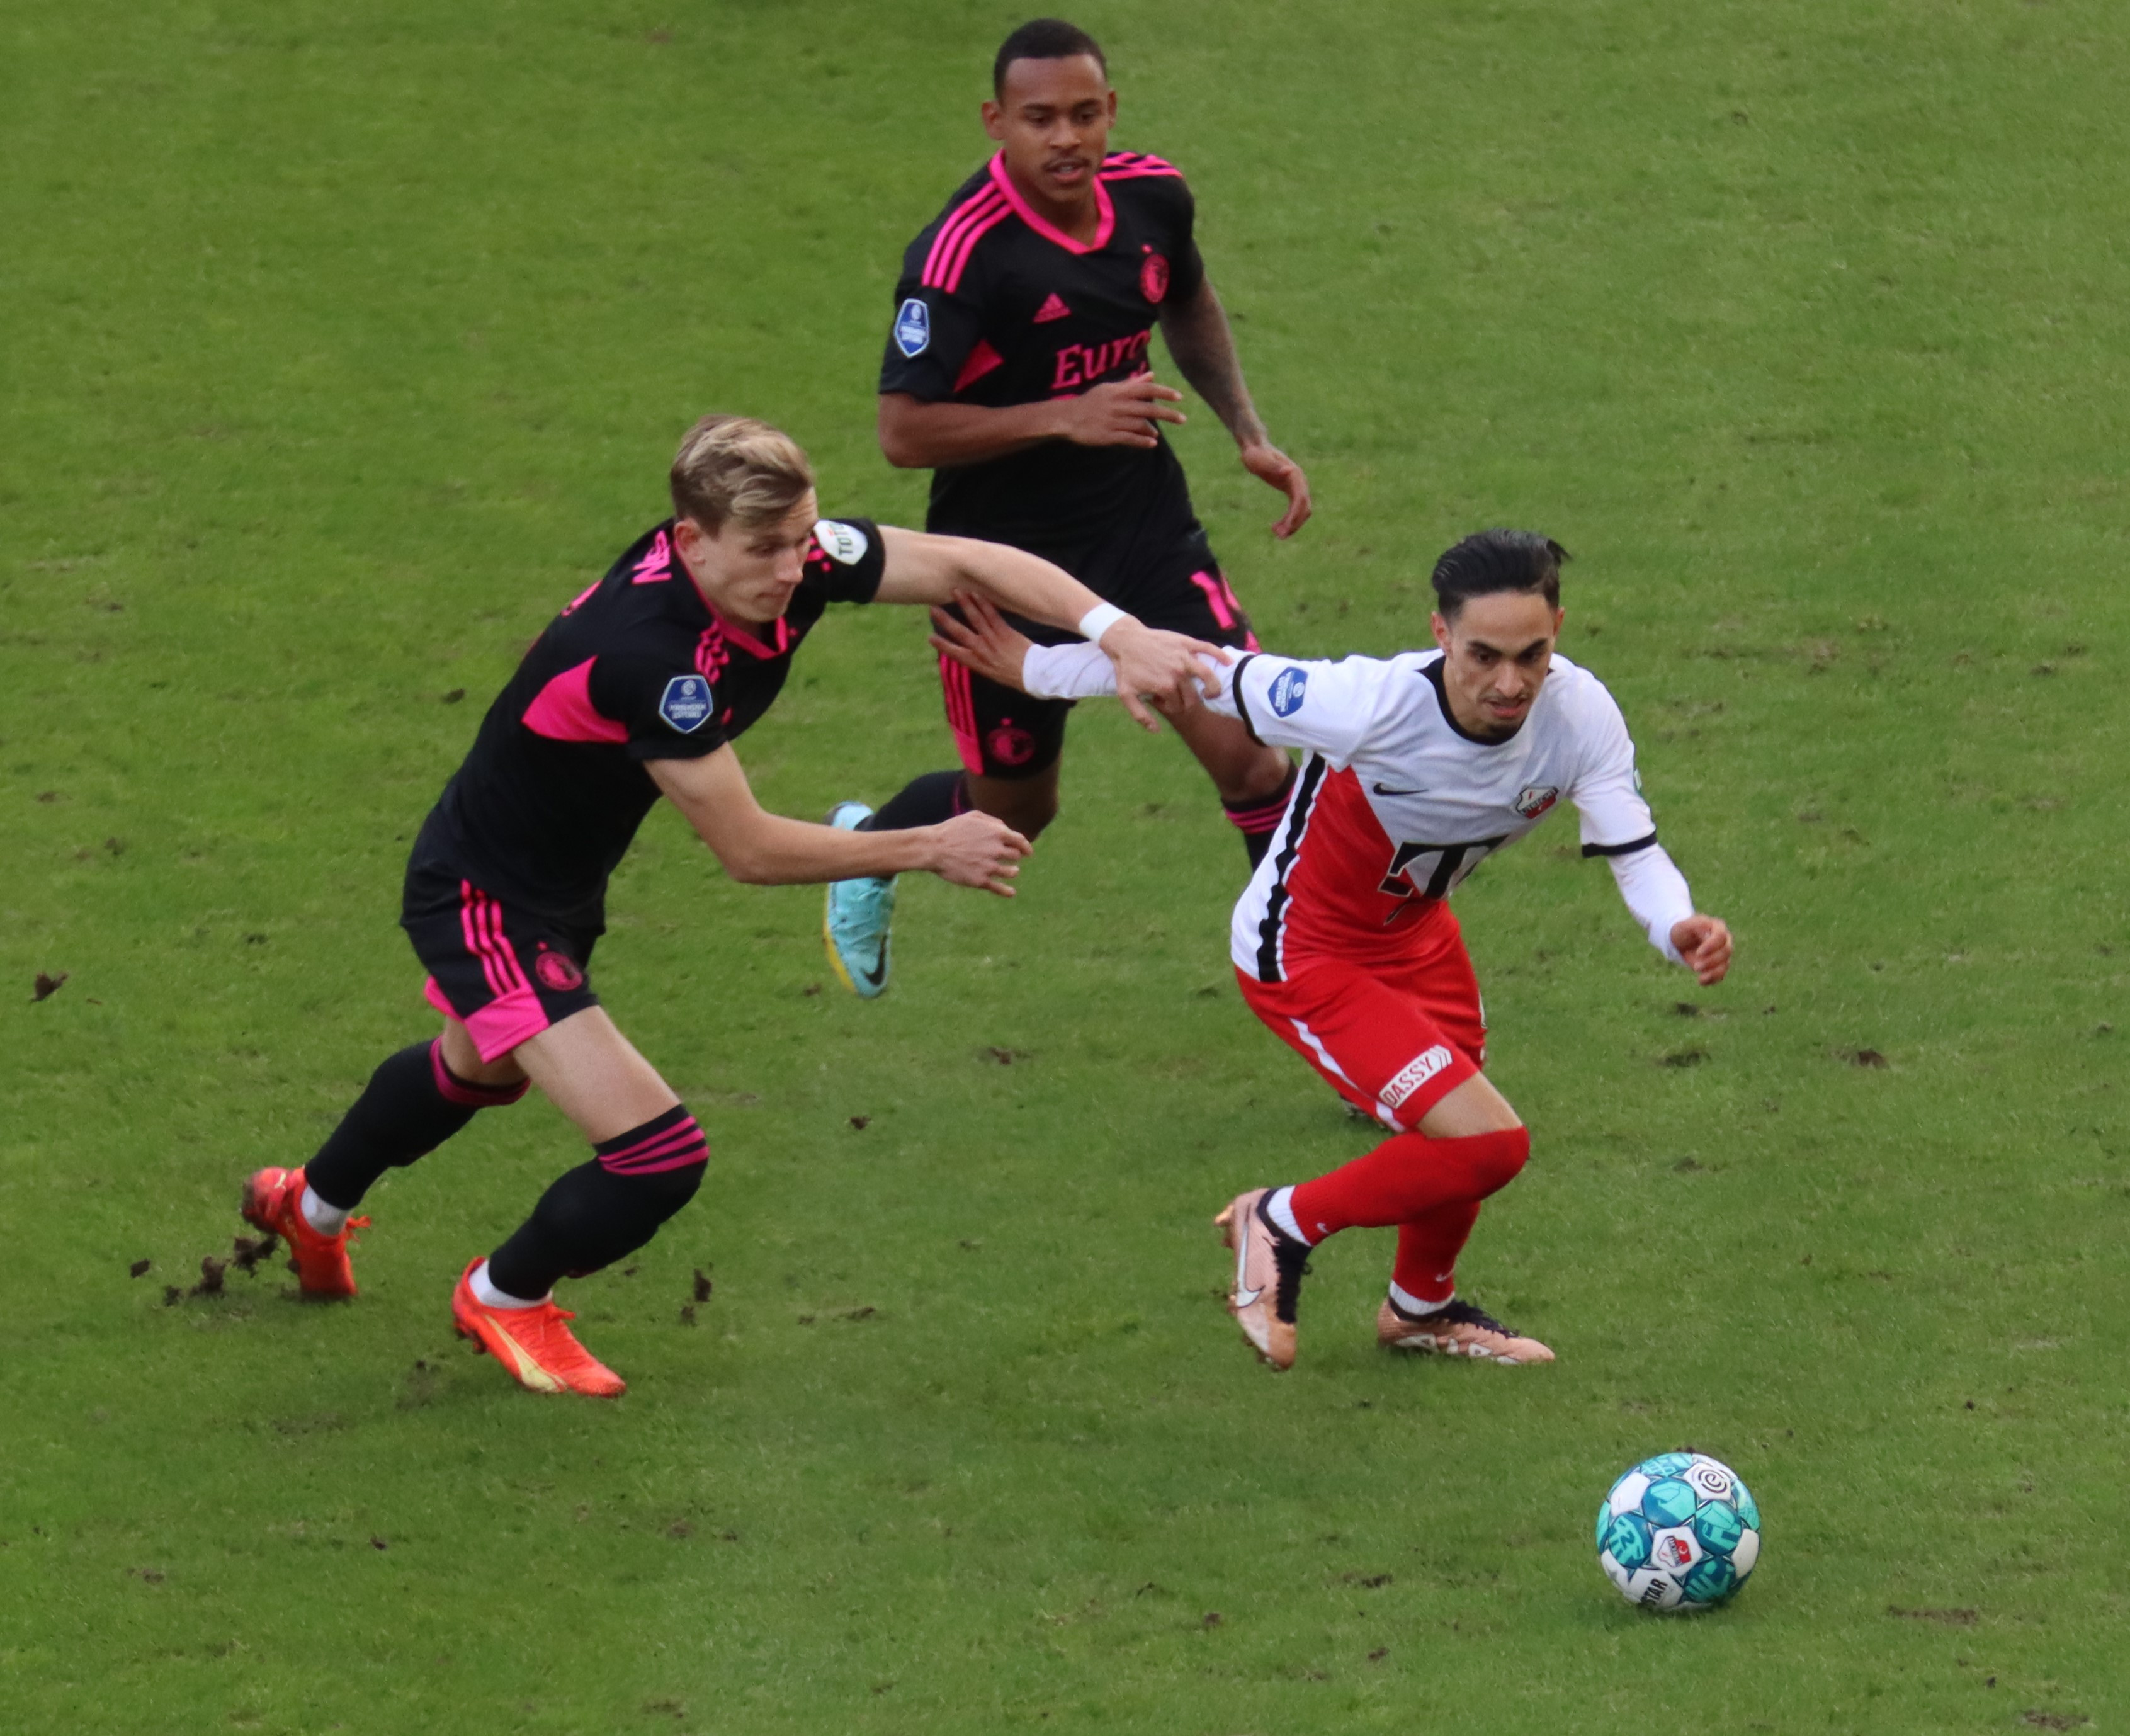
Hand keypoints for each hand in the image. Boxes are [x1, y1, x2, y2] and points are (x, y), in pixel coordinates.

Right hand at [927, 809, 1031, 896]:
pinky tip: (1011, 892)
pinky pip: (999, 888)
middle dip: (1014, 856)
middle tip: (1010, 858)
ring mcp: (990, 866)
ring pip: (1011, 872)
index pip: (1020, 841)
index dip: (1025, 846)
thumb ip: (993, 821)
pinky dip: (1007, 891)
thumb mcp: (973, 817)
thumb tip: (1005, 829)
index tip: (1027, 851)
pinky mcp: (981, 880)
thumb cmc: (952, 830)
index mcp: (997, 833)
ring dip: (1013, 871)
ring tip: (1012, 871)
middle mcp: (997, 850)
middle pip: (1015, 856)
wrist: (934, 848)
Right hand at [929, 592, 1034, 688]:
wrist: (1035, 674)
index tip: (930, 637)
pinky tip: (975, 594)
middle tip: (933, 609)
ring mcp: (993, 639)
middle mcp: (982, 651)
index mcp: (978, 664)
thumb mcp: (993, 674)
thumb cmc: (1015, 676)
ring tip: (955, 592)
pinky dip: (983, 603)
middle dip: (945, 620)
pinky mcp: (1005, 631)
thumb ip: (982, 662)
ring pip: (975, 619)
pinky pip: (992, 614)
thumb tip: (974, 653)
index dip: (942, 645)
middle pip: (960, 633)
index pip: (955, 653)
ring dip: (964, 604)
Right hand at [1052, 375, 1187, 448]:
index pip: (1145, 389)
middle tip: (1182, 419)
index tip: (1179, 397)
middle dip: (1167, 414)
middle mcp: (1118, 405)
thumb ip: (1132, 383)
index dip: (1163, 392)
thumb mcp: (1110, 388)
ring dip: (1152, 430)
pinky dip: (1142, 441)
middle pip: (1147, 409)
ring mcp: (1113, 421)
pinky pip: (1129, 439)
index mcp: (1118, 392)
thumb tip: (1152, 375)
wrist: (1068, 418)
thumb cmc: (1091, 402)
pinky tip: (1151, 443)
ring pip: (1139, 425)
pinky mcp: (1108, 436)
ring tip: (1157, 434)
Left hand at [1097, 619, 1225, 732]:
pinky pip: (1208, 649)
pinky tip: (1228, 662)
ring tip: (1213, 692)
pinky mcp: (1186, 642)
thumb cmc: (1126, 669)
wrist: (1126, 641)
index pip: (1180, 705)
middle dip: (1191, 699)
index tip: (1166, 702)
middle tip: (1183, 698)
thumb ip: (1141, 716)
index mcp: (1165, 687)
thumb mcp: (1127, 696)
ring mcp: (1183, 657)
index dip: (1175, 707)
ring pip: (1207, 675)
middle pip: (1194, 693)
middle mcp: (1177, 673)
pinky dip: (1220, 656)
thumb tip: (1156, 731)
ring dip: (1213, 686)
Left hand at [1240, 441, 1311, 537]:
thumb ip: (1274, 466)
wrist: (1255, 447)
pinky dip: (1288, 520)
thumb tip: (1289, 471)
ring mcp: (1296, 486)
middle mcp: (1299, 481)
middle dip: (1294, 524)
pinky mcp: (1290, 490)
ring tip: (1276, 534)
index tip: (1285, 528)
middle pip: (1304, 508)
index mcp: (1295, 475)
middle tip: (1279, 536)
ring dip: (1292, 525)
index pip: (1300, 499)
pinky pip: (1294, 509)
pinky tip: (1275, 527)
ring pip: (1301, 511)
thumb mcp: (1261, 460)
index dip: (1295, 515)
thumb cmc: (1256, 454)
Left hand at [1670, 915, 1732, 985]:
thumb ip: (1696, 926)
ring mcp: (1723, 954)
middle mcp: (1724, 941)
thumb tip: (1707, 935)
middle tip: (1695, 967)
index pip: (1721, 936)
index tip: (1699, 953)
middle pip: (1726, 952)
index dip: (1712, 945)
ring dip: (1713, 973)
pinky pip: (1721, 974)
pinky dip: (1712, 979)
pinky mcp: (1719, 965)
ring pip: (1725, 965)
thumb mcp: (1686, 925)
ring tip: (1700, 979)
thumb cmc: (1683, 930)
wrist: (1680, 941)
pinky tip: (1701, 982)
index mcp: (1717, 927)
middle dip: (1711, 961)